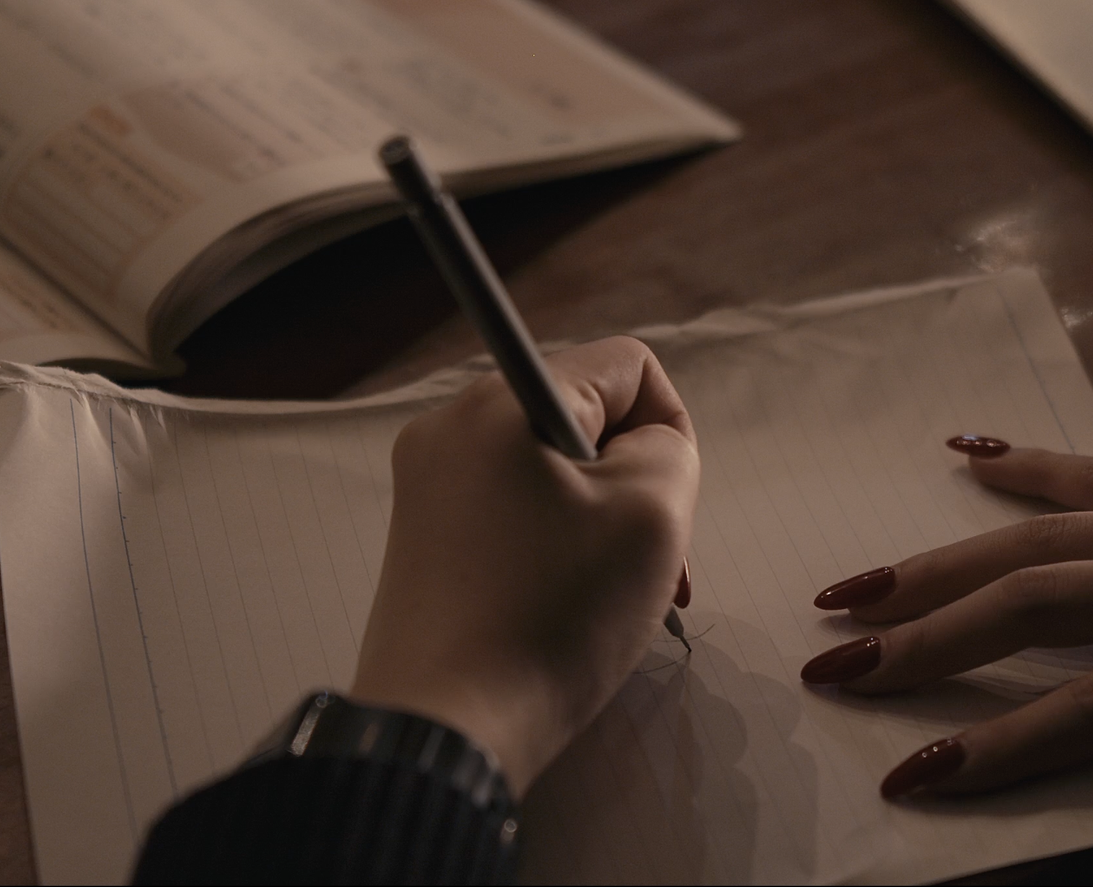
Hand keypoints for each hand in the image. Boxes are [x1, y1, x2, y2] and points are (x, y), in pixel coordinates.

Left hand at [352, 337, 699, 788]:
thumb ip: (668, 449)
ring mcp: (429, 485)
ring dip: (604, 523)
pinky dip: (559, 548)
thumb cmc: (554, 615)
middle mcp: (452, 427)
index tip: (665, 505)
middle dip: (636, 483)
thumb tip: (643, 445)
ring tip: (619, 597)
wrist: (447, 726)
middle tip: (654, 565)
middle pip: (588, 419)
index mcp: (503, 402)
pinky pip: (517, 512)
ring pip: (555, 470)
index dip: (669, 428)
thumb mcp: (651, 514)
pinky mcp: (424, 539)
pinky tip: (572, 608)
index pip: (627, 366)